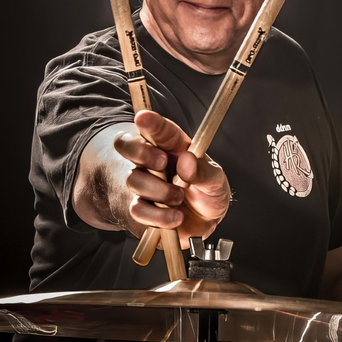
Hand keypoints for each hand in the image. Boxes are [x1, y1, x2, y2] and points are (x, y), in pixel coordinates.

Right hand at [113, 110, 229, 243]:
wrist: (204, 223)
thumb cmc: (207, 192)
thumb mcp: (215, 180)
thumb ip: (203, 170)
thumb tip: (187, 161)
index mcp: (171, 144)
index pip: (157, 128)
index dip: (149, 122)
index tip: (143, 118)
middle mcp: (151, 160)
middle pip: (126, 145)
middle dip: (142, 153)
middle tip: (163, 162)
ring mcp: (142, 183)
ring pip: (133, 180)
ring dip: (159, 191)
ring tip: (179, 197)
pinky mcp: (139, 208)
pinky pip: (137, 209)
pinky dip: (158, 216)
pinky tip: (175, 216)